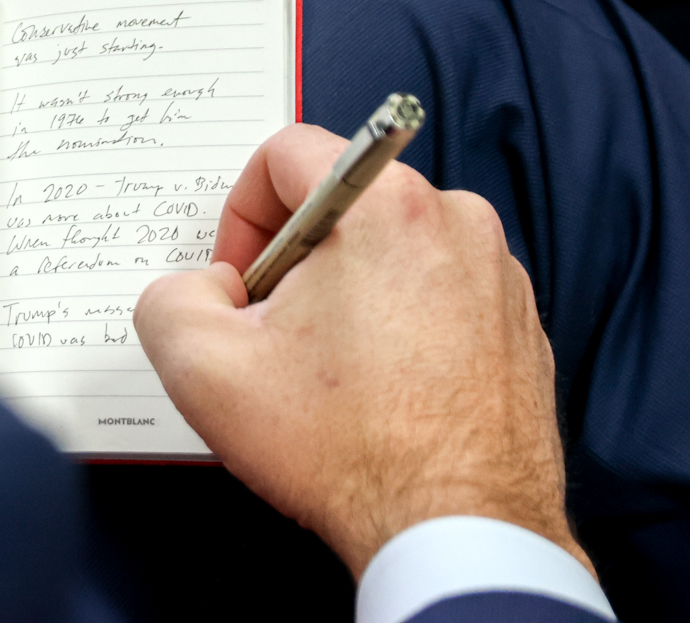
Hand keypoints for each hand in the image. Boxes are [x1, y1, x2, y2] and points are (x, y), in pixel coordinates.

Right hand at [133, 123, 588, 577]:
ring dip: (347, 297)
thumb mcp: (202, 366)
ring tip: (331, 375)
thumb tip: (201, 290)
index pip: (284, 154)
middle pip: (341, 205)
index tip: (240, 282)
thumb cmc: (353, 451)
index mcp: (384, 204)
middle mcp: (456, 223)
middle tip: (277, 337)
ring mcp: (499, 276)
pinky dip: (400, 328)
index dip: (239, 215)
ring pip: (390, 252)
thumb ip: (169, 297)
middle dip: (294, 263)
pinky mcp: (520, 327)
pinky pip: (438, 296)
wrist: (458, 534)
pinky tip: (379, 393)